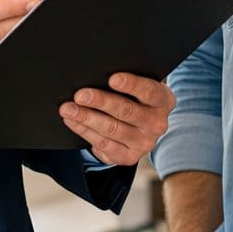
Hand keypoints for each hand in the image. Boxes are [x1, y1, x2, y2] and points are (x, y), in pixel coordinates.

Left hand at [59, 73, 175, 165]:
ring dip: (86, 118)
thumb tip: (97, 74)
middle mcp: (157, 123)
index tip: (112, 78)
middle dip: (100, 102)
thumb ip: (128, 83)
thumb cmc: (137, 99)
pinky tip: (72, 122)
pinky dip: (85, 131)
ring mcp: (144, 143)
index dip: (132, 84)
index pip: (150, 91)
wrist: (144, 127)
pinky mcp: (129, 157)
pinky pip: (103, 144)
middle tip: (80, 95)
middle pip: (126, 111)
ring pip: (111, 129)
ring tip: (68, 109)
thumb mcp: (141, 89)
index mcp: (164, 101)